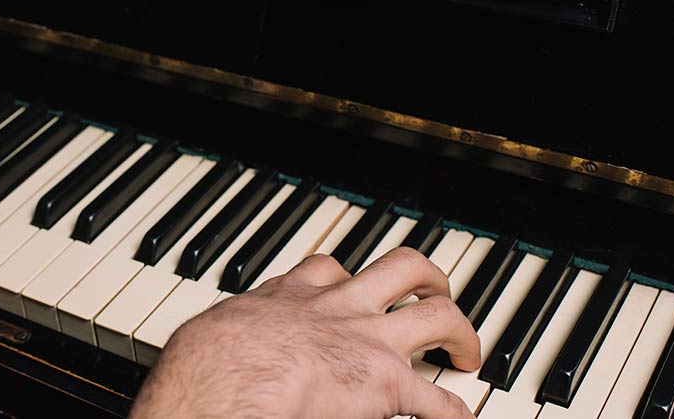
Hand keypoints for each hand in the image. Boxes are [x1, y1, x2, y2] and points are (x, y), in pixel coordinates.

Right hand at [130, 248, 479, 418]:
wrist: (229, 377)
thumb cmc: (208, 360)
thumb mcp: (215, 330)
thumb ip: (231, 331)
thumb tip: (210, 347)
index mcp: (292, 296)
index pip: (327, 271)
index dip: (348, 279)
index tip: (353, 288)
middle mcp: (339, 307)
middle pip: (399, 268)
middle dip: (426, 279)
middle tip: (433, 292)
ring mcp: (369, 341)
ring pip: (437, 313)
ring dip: (460, 328)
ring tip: (466, 349)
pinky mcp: (387, 384)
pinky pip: (438, 400)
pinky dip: (454, 411)